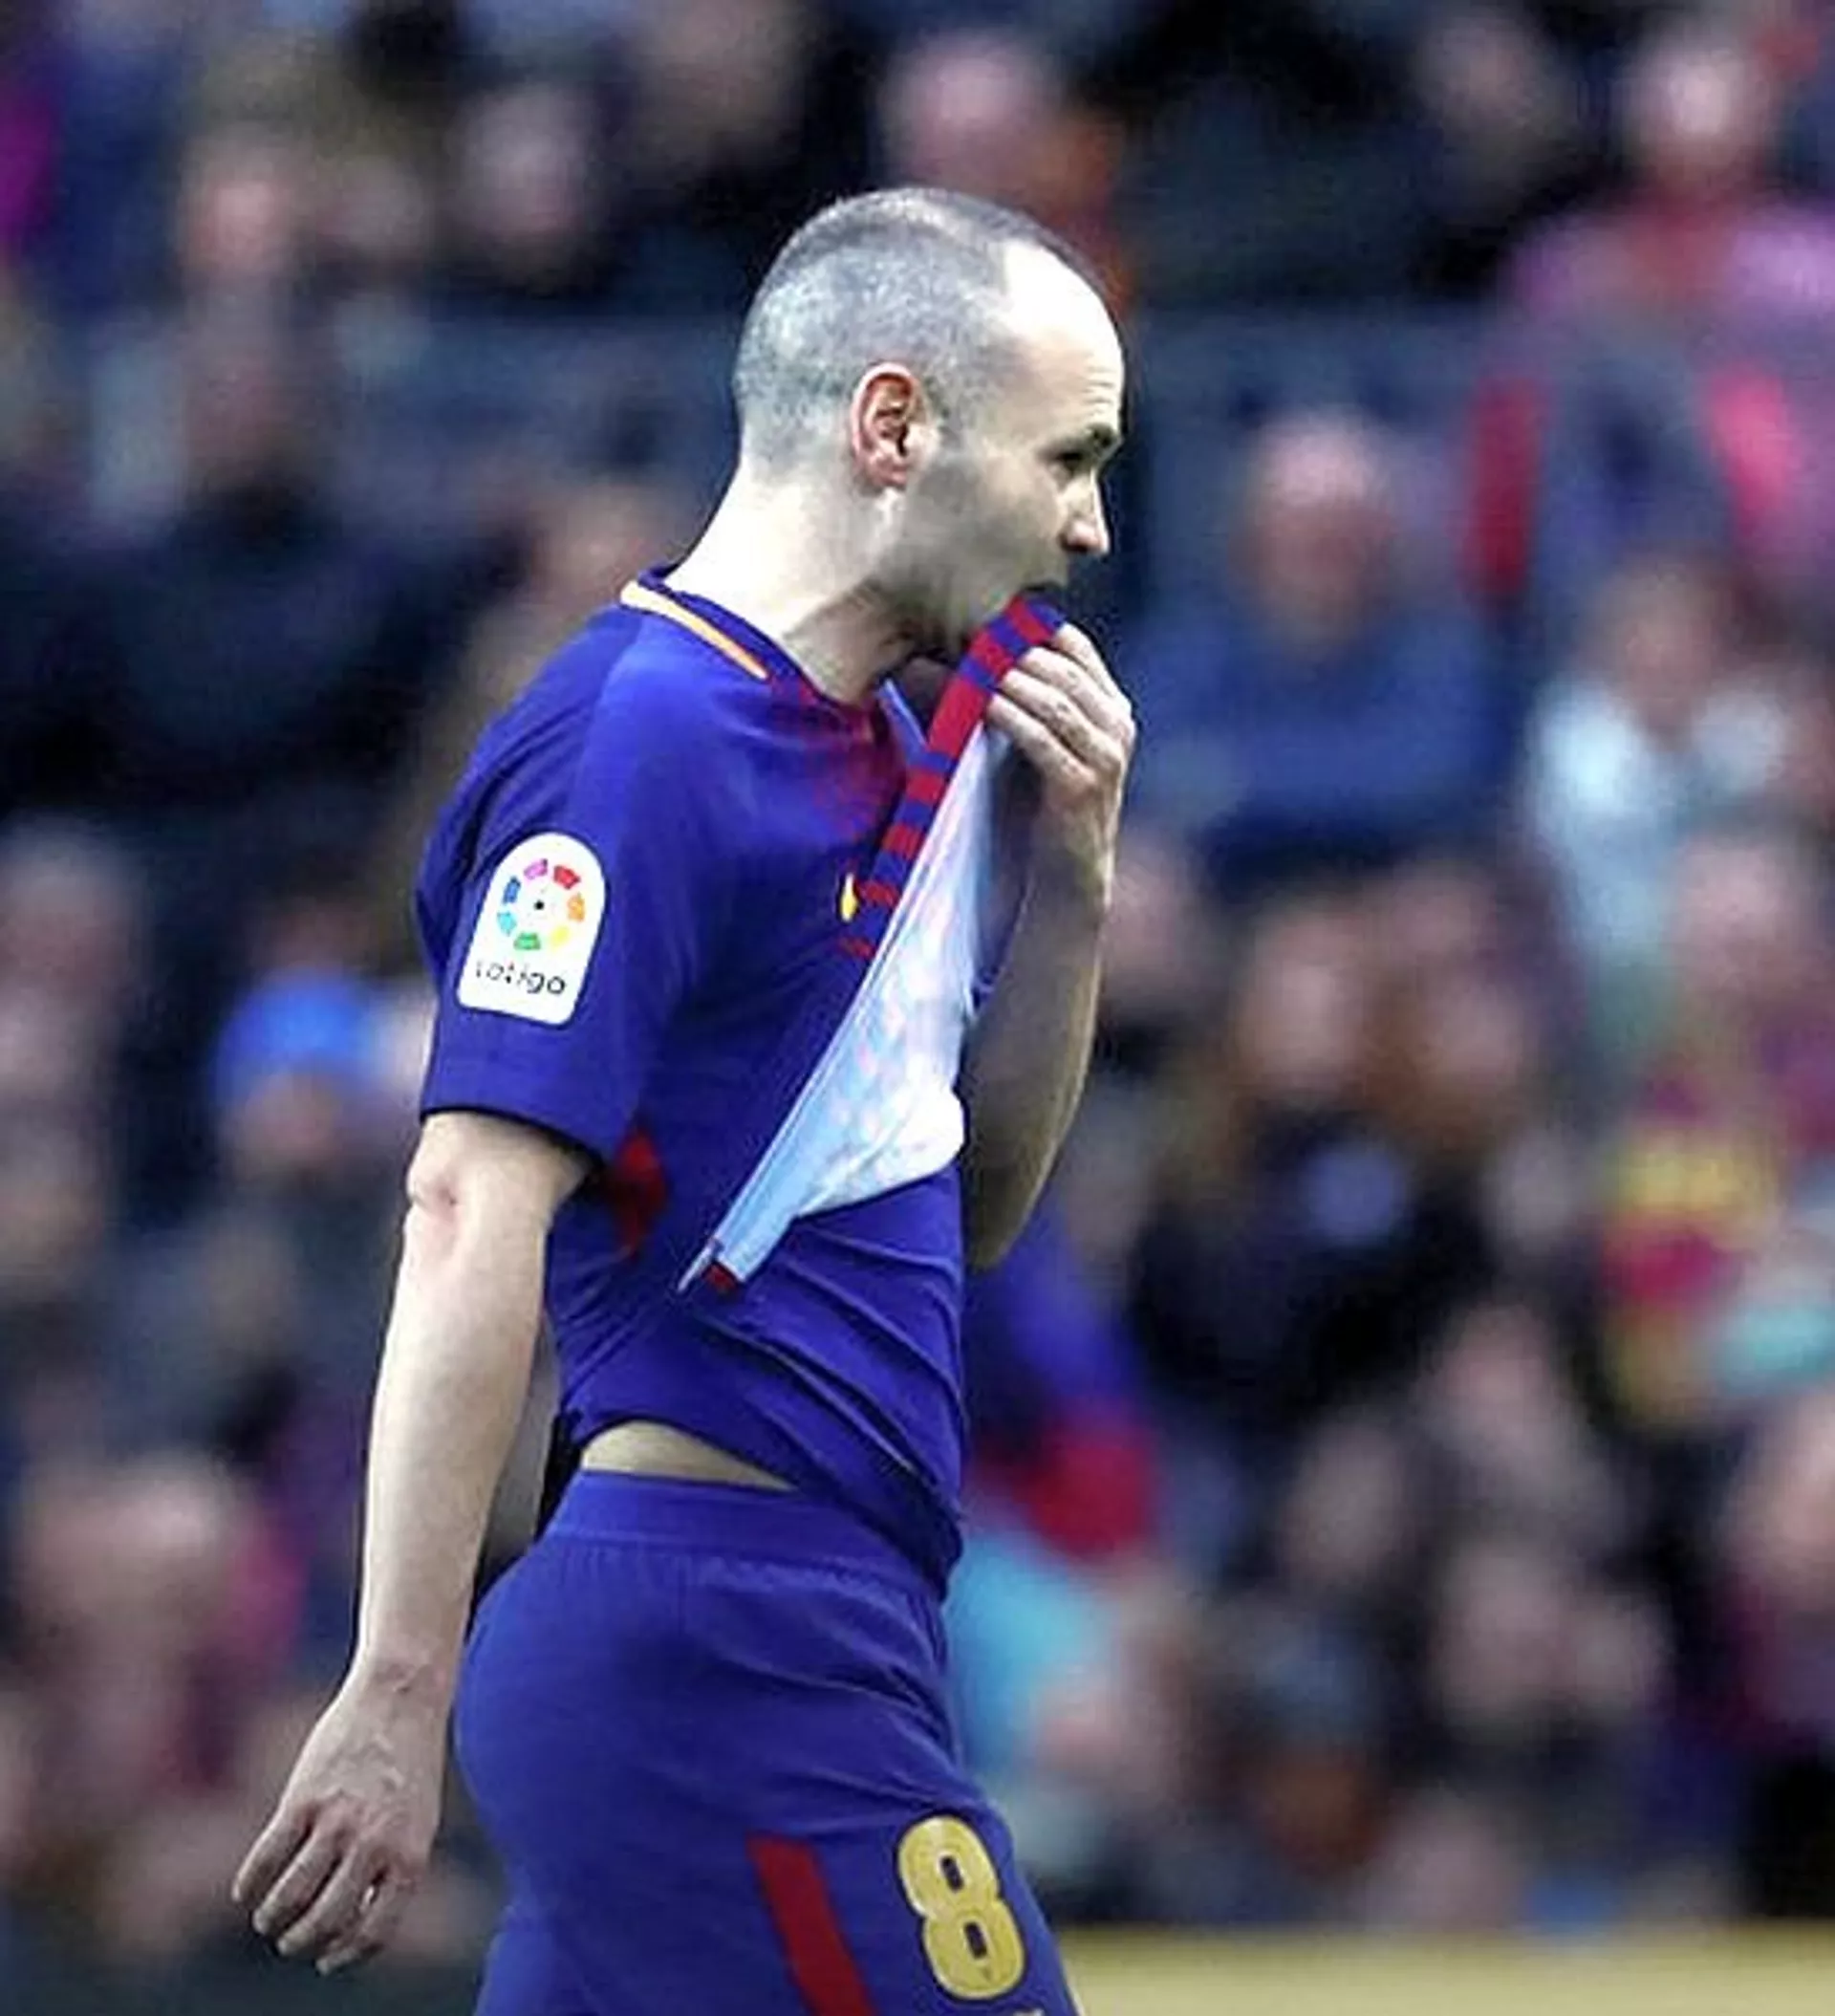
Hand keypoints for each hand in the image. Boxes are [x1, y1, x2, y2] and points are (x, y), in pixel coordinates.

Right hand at [232, 1671, 444, 1974]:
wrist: (402, 1694)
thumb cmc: (410, 1760)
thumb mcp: (418, 1818)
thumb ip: (392, 1866)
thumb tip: (357, 1916)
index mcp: (409, 1855)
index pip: (374, 1931)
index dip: (346, 1955)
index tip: (327, 1960)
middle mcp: (373, 1844)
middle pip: (327, 1919)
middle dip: (303, 1941)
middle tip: (290, 1943)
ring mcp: (336, 1821)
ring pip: (292, 1894)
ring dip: (273, 1917)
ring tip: (267, 1921)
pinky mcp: (303, 1797)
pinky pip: (268, 1856)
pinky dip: (251, 1882)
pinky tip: (245, 1892)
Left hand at [986, 623, 1134, 914]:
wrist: (1065, 877)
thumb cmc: (1042, 806)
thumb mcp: (1042, 744)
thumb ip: (1028, 701)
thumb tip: (972, 648)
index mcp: (1113, 709)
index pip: (1076, 648)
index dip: (1032, 628)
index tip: (985, 615)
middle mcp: (1118, 728)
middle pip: (1065, 670)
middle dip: (1017, 650)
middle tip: (971, 632)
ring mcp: (1106, 758)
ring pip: (1056, 701)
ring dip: (1010, 678)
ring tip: (971, 660)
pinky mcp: (1081, 787)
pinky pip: (1041, 740)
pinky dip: (1009, 716)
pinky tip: (980, 702)